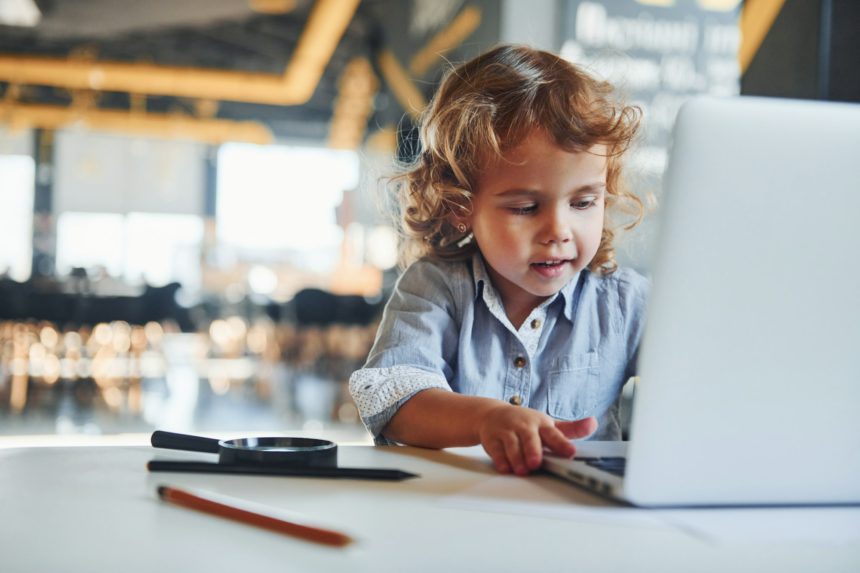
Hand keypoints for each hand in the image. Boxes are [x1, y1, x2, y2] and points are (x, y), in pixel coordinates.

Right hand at [477, 405, 596, 475]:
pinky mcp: (492, 438)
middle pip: (529, 438)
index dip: (562, 444)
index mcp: (541, 424)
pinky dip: (500, 459)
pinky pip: (496, 450)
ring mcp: (507, 431)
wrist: (492, 414)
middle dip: (532, 451)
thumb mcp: (548, 424)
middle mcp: (524, 426)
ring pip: (512, 445)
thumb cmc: (525, 423)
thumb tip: (593, 423)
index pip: (553, 433)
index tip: (571, 453)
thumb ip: (571, 429)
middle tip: (535, 463)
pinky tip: (506, 467)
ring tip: (522, 470)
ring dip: (516, 459)